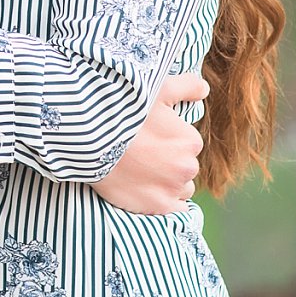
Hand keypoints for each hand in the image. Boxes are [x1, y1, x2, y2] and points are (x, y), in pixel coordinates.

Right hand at [91, 71, 208, 214]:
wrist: (91, 140)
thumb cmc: (124, 111)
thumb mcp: (159, 89)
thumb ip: (187, 86)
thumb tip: (204, 88)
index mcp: (191, 141)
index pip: (188, 145)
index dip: (169, 142)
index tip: (150, 139)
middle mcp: (188, 167)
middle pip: (185, 167)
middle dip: (170, 162)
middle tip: (144, 156)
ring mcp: (172, 189)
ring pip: (180, 188)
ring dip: (168, 183)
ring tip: (143, 173)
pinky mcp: (157, 207)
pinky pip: (174, 210)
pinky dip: (165, 202)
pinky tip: (149, 192)